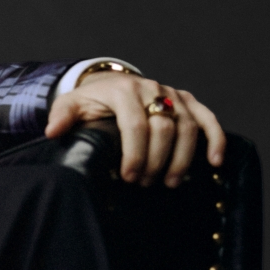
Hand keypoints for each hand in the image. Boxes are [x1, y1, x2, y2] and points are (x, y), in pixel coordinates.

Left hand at [45, 71, 224, 187]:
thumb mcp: (71, 106)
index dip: (135, 153)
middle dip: (156, 160)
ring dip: (182, 158)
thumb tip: (53, 132)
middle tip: (144, 183)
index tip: (129, 177)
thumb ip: (62, 117)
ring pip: (188, 126)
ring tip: (170, 183)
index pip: (135, 124)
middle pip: (163, 128)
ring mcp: (172, 93)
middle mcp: (151, 88)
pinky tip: (215, 162)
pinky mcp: (188, 100)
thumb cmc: (91, 102)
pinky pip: (207, 119)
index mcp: (122, 90)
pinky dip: (215, 139)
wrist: (109, 85)